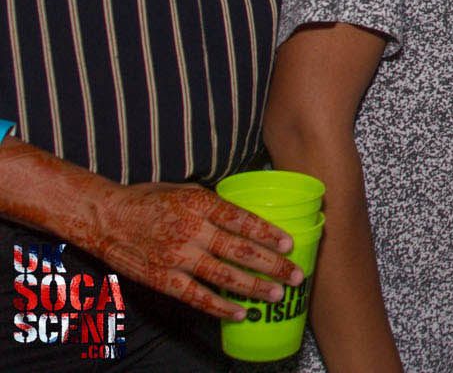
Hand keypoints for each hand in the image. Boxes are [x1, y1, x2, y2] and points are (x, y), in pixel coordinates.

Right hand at [80, 181, 303, 319]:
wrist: (106, 217)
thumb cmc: (150, 200)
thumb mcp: (186, 190)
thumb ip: (215, 205)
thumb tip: (248, 216)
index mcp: (199, 203)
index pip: (242, 220)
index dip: (268, 233)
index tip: (290, 243)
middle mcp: (191, 230)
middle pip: (239, 250)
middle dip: (272, 264)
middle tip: (296, 274)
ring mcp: (176, 256)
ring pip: (223, 276)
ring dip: (254, 287)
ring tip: (278, 293)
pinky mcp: (162, 279)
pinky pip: (196, 296)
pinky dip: (219, 307)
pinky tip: (240, 313)